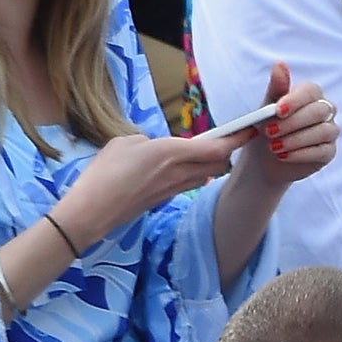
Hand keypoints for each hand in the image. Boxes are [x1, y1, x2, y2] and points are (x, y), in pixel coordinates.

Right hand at [56, 126, 244, 241]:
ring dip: (209, 163)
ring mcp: (172, 190)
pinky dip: (191, 174)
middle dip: (225, 150)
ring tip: (200, 151)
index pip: (218, 147)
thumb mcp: (126, 142)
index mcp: (173, 152)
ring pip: (204, 174)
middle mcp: (180, 172)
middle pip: (218, 163)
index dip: (237, 138)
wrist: (91, 212)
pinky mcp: (162, 201)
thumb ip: (148, 141)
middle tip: (222, 137)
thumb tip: (156, 148)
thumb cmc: (105, 172)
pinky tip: (175, 168)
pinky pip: (187, 184)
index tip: (250, 128)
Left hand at [236, 62, 338, 187]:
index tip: (277, 111)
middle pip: (319, 111)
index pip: (312, 90)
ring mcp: (329, 131)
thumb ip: (277, 87)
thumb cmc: (268, 128)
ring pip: (324, 131)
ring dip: (295, 140)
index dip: (296, 100)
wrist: (264, 159)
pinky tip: (283, 155)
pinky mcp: (329, 152)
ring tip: (273, 147)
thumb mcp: (266, 108)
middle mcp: (325, 110)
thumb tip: (279, 64)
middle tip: (270, 132)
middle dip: (293, 123)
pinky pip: (323, 151)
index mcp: (310, 95)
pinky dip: (301, 154)